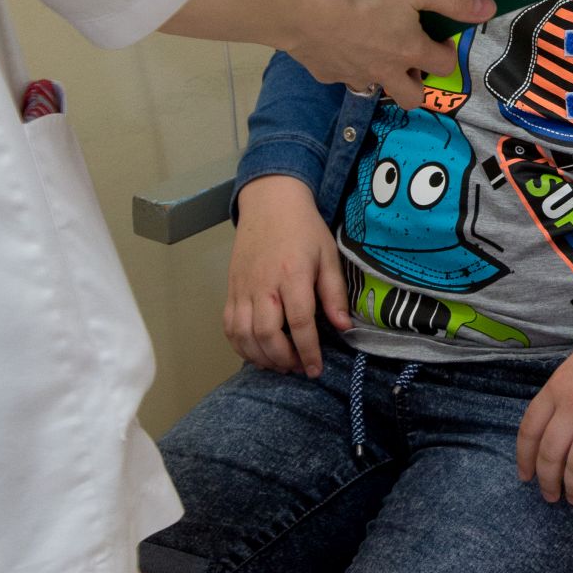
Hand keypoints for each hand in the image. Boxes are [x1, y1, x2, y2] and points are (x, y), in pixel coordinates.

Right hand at [224, 175, 350, 377]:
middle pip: (267, 334)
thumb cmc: (303, 228)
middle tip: (298, 367)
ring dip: (261, 357)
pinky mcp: (231, 289)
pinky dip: (240, 346)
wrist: (270, 202)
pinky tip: (256, 352)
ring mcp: (243, 288)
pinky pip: (229, 326)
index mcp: (292, 274)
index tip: (315, 369)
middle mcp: (263, 284)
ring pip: (244, 335)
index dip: (308, 351)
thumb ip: (334, 293)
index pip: (299, 323)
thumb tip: (344, 327)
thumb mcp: (327, 255)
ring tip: (280, 364)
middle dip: (283, 360)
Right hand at [284, 0, 493, 111]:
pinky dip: (346, 65)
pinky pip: (342, 76)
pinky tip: (338, 44)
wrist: (306, 11)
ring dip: (381, 76)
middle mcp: (386, 71)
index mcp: (411, 51)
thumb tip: (490, 8)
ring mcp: (354, 76)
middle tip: (412, 62)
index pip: (443, 65)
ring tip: (374, 53)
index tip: (440, 40)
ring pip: (375, 88)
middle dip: (418, 85)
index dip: (447, 53)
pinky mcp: (326, 73)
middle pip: (412, 97)